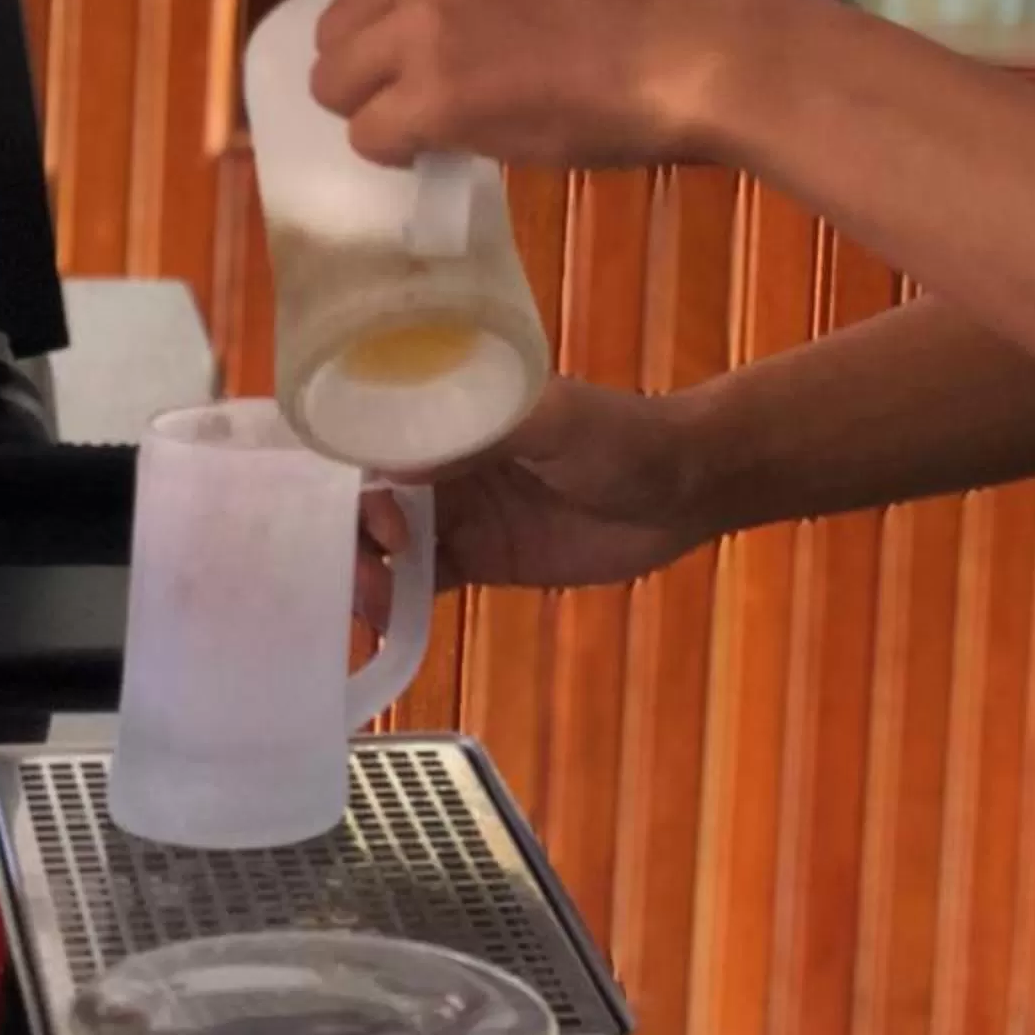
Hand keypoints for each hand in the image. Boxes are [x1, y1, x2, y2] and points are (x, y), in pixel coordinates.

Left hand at [313, 0, 754, 170]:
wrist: (687, 50)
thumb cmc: (643, 4)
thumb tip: (435, 1)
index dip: (373, 10)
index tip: (406, 40)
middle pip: (334, 25)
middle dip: (370, 63)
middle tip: (423, 90)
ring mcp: (423, 25)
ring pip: (334, 82)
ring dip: (376, 107)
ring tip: (431, 121)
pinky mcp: (434, 96)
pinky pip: (369, 134)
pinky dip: (396, 151)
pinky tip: (437, 148)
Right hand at [353, 376, 700, 637]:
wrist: (684, 486)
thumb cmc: (622, 434)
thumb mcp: (554, 418)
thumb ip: (484, 428)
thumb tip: (399, 458)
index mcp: (455, 414)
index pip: (377, 438)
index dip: (353, 474)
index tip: (361, 511)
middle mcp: (447, 461)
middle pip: (370, 495)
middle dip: (349, 530)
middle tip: (361, 568)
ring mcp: (462, 512)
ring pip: (387, 543)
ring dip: (365, 570)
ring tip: (369, 600)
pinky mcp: (481, 559)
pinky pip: (421, 580)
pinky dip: (394, 600)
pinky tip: (383, 620)